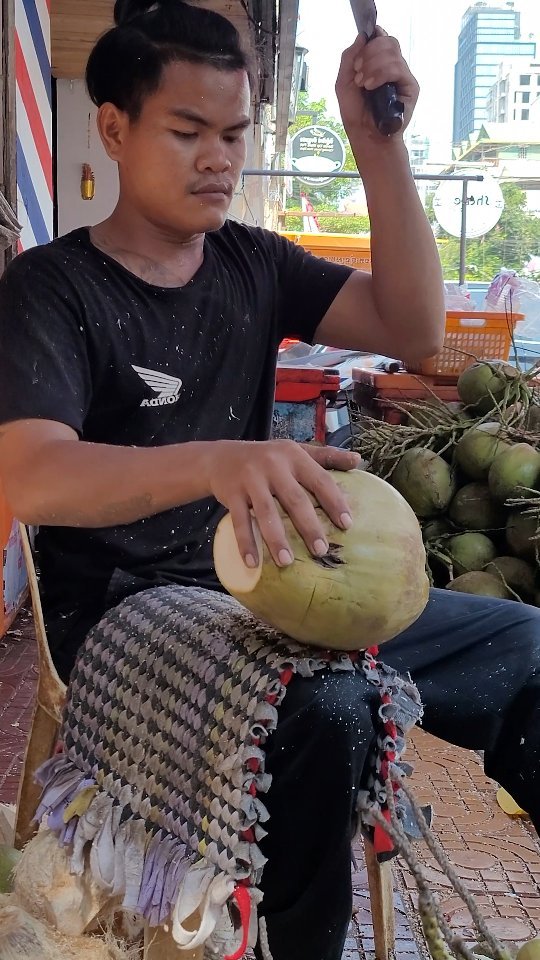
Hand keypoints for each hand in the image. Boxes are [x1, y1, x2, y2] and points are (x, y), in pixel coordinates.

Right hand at [208, 439, 360, 567]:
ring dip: (276, 539)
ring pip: (266, 513)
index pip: (319, 480)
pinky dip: (246, 543)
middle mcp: (273, 465)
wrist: (221, 458)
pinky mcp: (232, 494)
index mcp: (294, 456)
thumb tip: (357, 460)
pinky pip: (239, 521)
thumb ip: (326, 456)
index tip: (347, 524)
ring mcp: (250, 480)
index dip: (334, 502)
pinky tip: (252, 562)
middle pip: (294, 499)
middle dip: (308, 526)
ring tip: (287, 562)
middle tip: (321, 550)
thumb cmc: (268, 458)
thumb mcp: (296, 451)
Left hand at [336, 28, 418, 142]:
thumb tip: (362, 36)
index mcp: (378, 63)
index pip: (381, 39)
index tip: (358, 58)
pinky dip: (381, 73)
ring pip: (392, 52)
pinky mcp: (410, 86)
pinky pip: (397, 67)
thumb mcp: (343, 82)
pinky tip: (371, 87)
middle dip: (368, 54)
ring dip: (372, 66)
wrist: (365, 134)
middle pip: (387, 41)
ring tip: (363, 84)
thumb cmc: (355, 113)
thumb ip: (349, 57)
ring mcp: (402, 76)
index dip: (372, 40)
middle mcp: (392, 67)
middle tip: (358, 73)